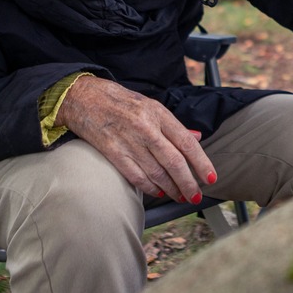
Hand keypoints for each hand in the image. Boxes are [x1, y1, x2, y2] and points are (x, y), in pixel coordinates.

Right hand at [57, 75, 216, 203]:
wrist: (82, 97)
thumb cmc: (118, 100)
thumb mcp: (150, 105)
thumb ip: (173, 124)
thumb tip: (196, 137)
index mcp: (158, 113)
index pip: (187, 142)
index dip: (201, 162)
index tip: (210, 177)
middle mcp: (145, 128)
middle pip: (174, 162)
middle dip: (189, 183)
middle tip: (196, 195)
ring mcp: (128, 141)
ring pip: (157, 173)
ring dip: (171, 188)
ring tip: (180, 195)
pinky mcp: (113, 152)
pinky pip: (136, 176)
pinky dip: (150, 187)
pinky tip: (158, 192)